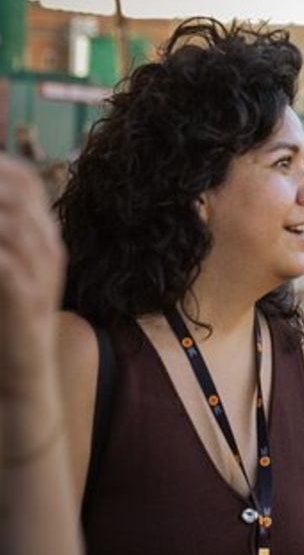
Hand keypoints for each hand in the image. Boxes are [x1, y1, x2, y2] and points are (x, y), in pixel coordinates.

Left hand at [0, 158, 64, 398]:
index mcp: (43, 237)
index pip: (25, 179)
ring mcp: (42, 272)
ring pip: (10, 220)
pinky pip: (5, 260)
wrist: (24, 374)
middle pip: (19, 191)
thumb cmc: (6, 321)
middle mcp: (48, 248)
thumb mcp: (3, 270)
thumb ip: (0, 239)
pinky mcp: (27, 297)